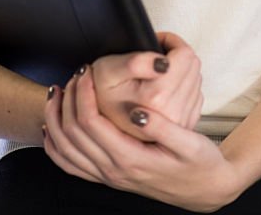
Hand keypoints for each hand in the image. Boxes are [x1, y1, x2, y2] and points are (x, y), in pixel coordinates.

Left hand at [43, 65, 241, 212]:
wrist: (207, 190)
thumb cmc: (200, 163)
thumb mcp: (190, 143)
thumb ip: (163, 127)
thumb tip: (138, 111)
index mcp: (131, 159)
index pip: (91, 123)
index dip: (84, 94)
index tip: (87, 71)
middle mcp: (114, 171)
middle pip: (73, 133)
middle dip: (68, 99)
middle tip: (74, 73)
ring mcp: (109, 177)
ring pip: (66, 151)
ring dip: (55, 119)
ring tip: (57, 92)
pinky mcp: (110, 177)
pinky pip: (71, 166)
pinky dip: (56, 146)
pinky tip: (53, 127)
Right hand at [90, 31, 202, 139]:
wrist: (101, 127)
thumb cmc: (100, 96)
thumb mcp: (109, 70)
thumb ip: (136, 62)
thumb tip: (164, 61)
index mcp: (158, 96)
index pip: (185, 54)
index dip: (171, 41)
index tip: (156, 43)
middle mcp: (173, 111)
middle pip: (194, 65)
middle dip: (177, 55)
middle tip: (155, 57)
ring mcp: (181, 121)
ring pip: (196, 79)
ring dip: (181, 71)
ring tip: (158, 73)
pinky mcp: (184, 125)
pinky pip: (196, 96)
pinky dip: (184, 87)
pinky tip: (165, 88)